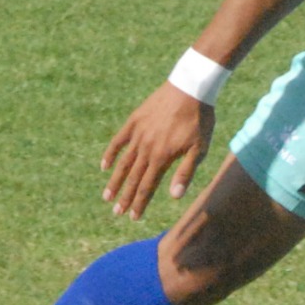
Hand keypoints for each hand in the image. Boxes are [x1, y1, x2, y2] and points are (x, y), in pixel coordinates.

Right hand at [100, 86, 215, 217]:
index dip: (139, 203)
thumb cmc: (199, 120)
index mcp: (162, 157)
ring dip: (115, 181)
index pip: (147, 186)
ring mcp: (138, 134)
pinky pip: (118, 140)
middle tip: (116, 212)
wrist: (190, 87)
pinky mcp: (134, 121)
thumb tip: (174, 196)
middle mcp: (146, 148)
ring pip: (123, 162)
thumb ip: (185, 172)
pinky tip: (104, 166)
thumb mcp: (199, 148)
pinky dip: (110, 154)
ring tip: (106, 196)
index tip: (133, 217)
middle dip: (125, 197)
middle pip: (133, 178)